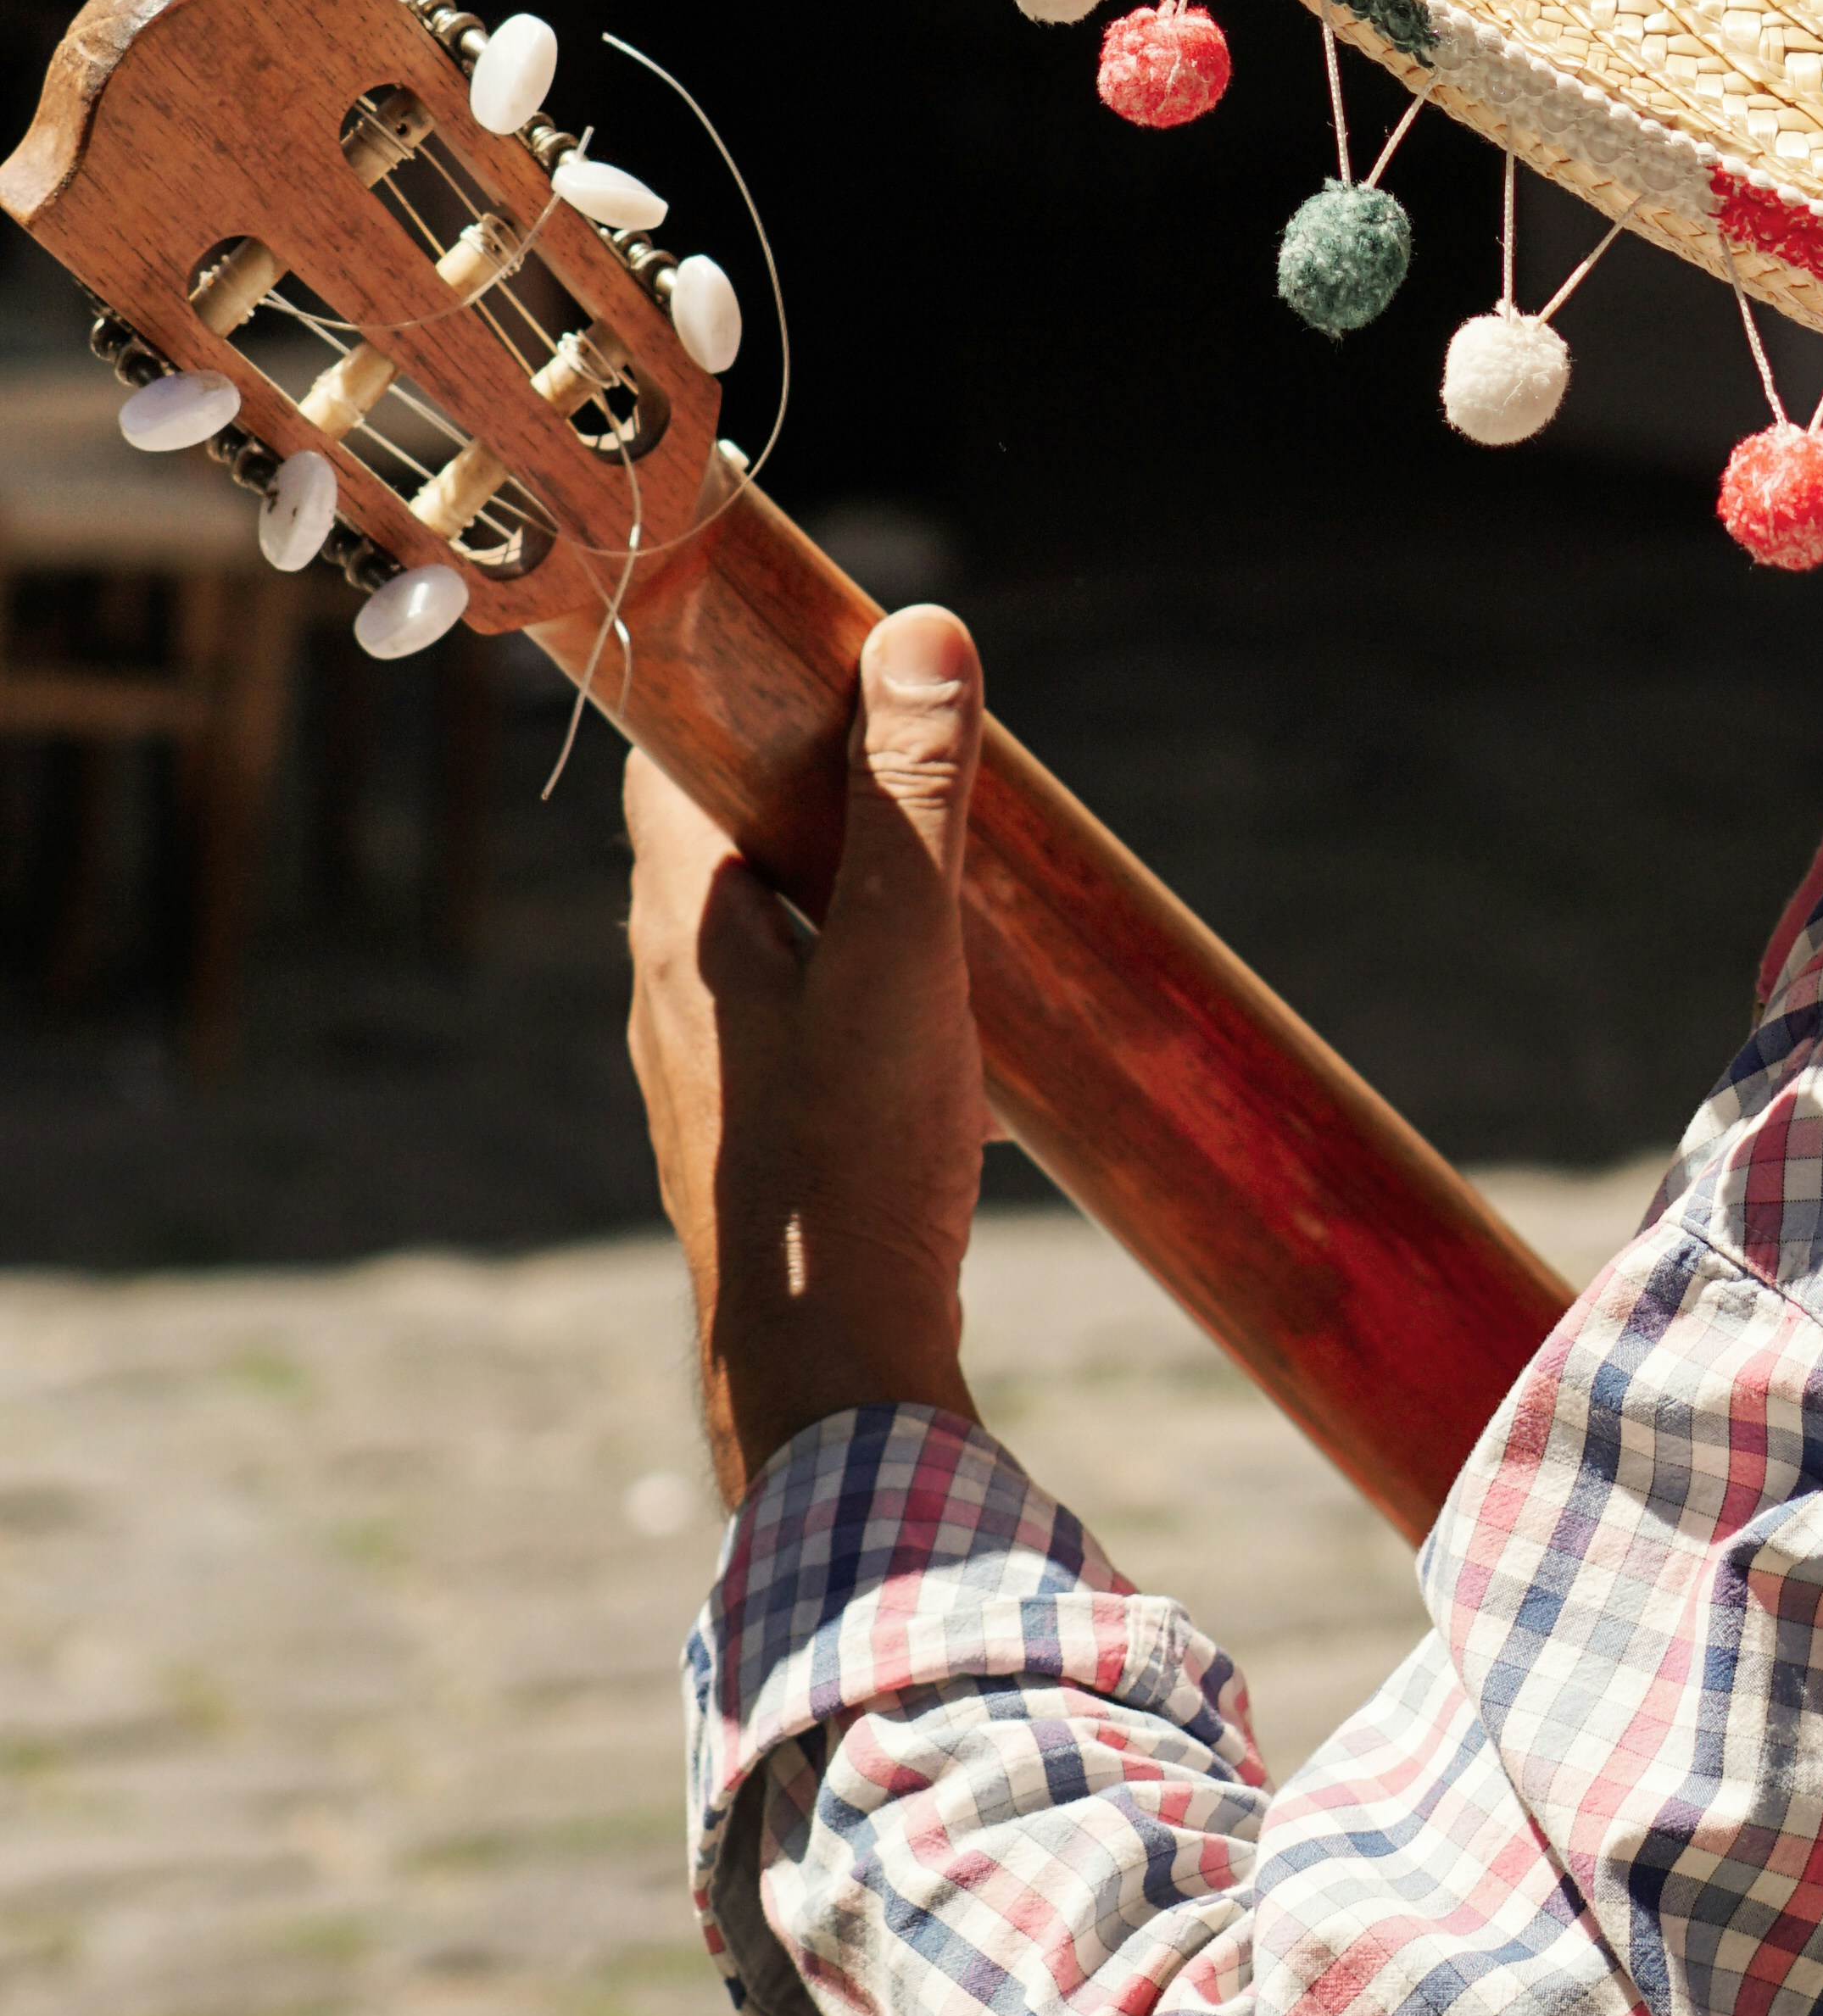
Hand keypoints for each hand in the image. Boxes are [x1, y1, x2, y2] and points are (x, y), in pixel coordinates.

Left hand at [625, 606, 989, 1504]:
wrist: (831, 1381)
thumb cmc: (851, 1167)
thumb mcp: (904, 957)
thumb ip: (913, 798)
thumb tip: (921, 634)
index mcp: (682, 931)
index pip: (673, 759)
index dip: (737, 688)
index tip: (825, 646)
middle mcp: (673, 998)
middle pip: (730, 842)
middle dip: (820, 788)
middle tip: (926, 750)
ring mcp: (714, 1079)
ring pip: (773, 939)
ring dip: (852, 896)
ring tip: (956, 880)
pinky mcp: (764, 1144)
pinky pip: (805, 1023)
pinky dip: (866, 988)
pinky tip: (952, 1026)